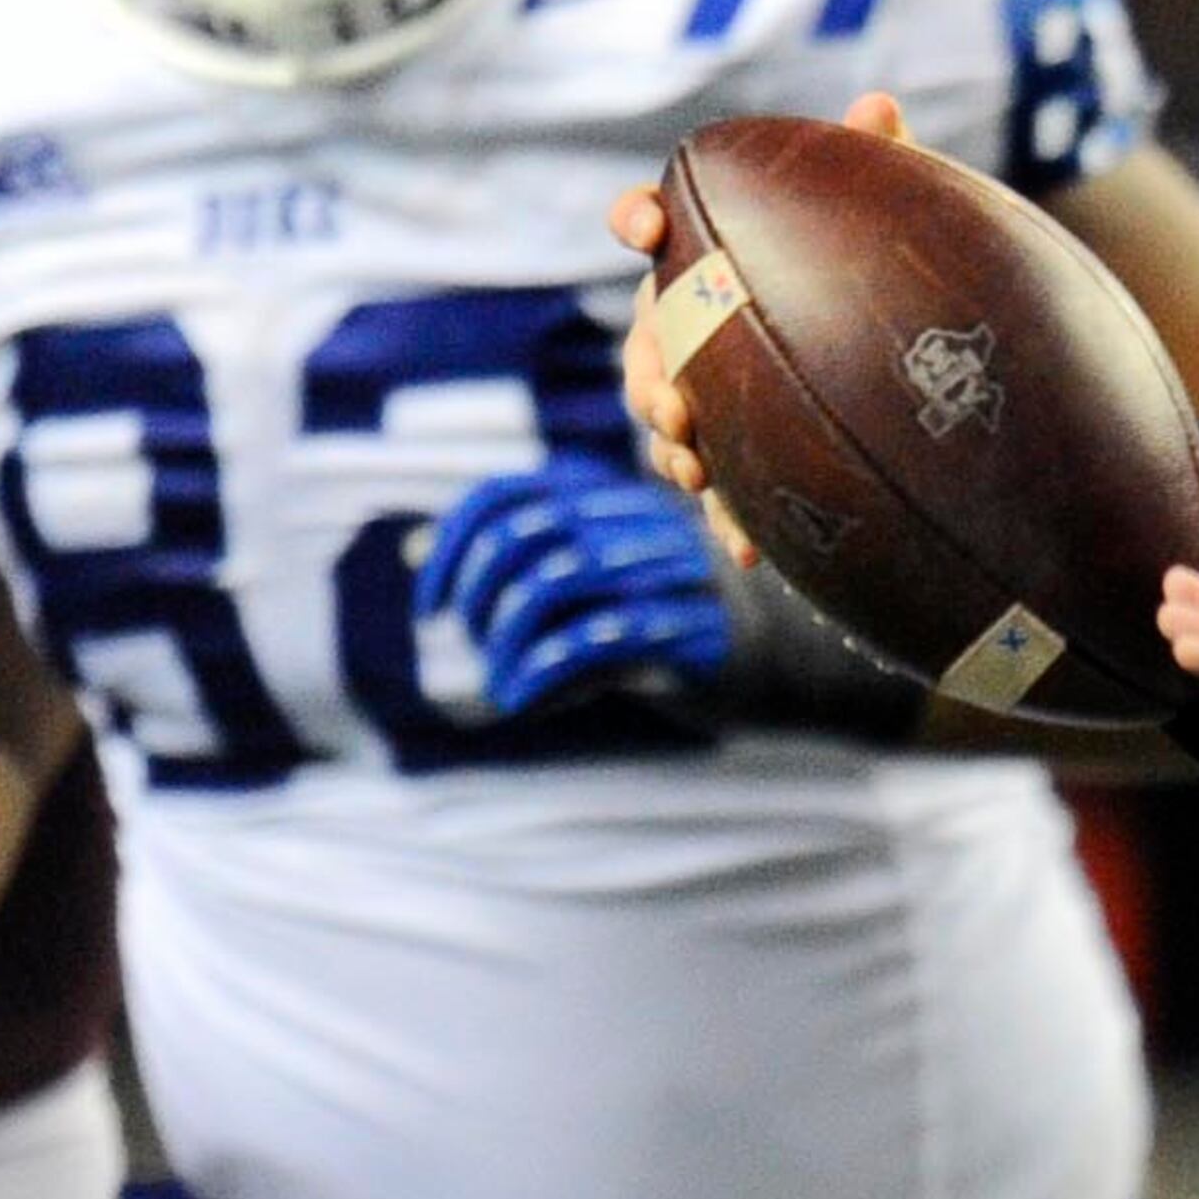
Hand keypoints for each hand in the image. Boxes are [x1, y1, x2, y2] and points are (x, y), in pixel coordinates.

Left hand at [418, 460, 730, 724]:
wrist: (784, 663)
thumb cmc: (666, 619)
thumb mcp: (591, 581)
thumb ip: (513, 560)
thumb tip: (414, 552)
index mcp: (609, 497)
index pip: (506, 498)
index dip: (452, 549)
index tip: (430, 607)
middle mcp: (639, 522)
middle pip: (526, 537)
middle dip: (479, 595)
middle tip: (472, 643)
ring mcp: (671, 574)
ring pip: (557, 587)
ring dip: (508, 643)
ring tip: (497, 683)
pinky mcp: (695, 633)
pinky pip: (599, 644)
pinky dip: (544, 676)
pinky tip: (527, 701)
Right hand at [610, 89, 913, 552]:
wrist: (910, 373)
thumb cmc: (880, 274)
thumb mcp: (884, 221)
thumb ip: (873, 166)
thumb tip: (877, 108)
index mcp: (715, 258)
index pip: (660, 226)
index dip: (640, 218)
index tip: (643, 223)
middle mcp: (700, 325)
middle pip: (647, 341)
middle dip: (647, 367)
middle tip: (670, 394)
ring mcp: (714, 396)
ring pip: (669, 422)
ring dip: (672, 446)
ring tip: (694, 463)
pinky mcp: (742, 463)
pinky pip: (723, 494)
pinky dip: (730, 520)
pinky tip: (750, 550)